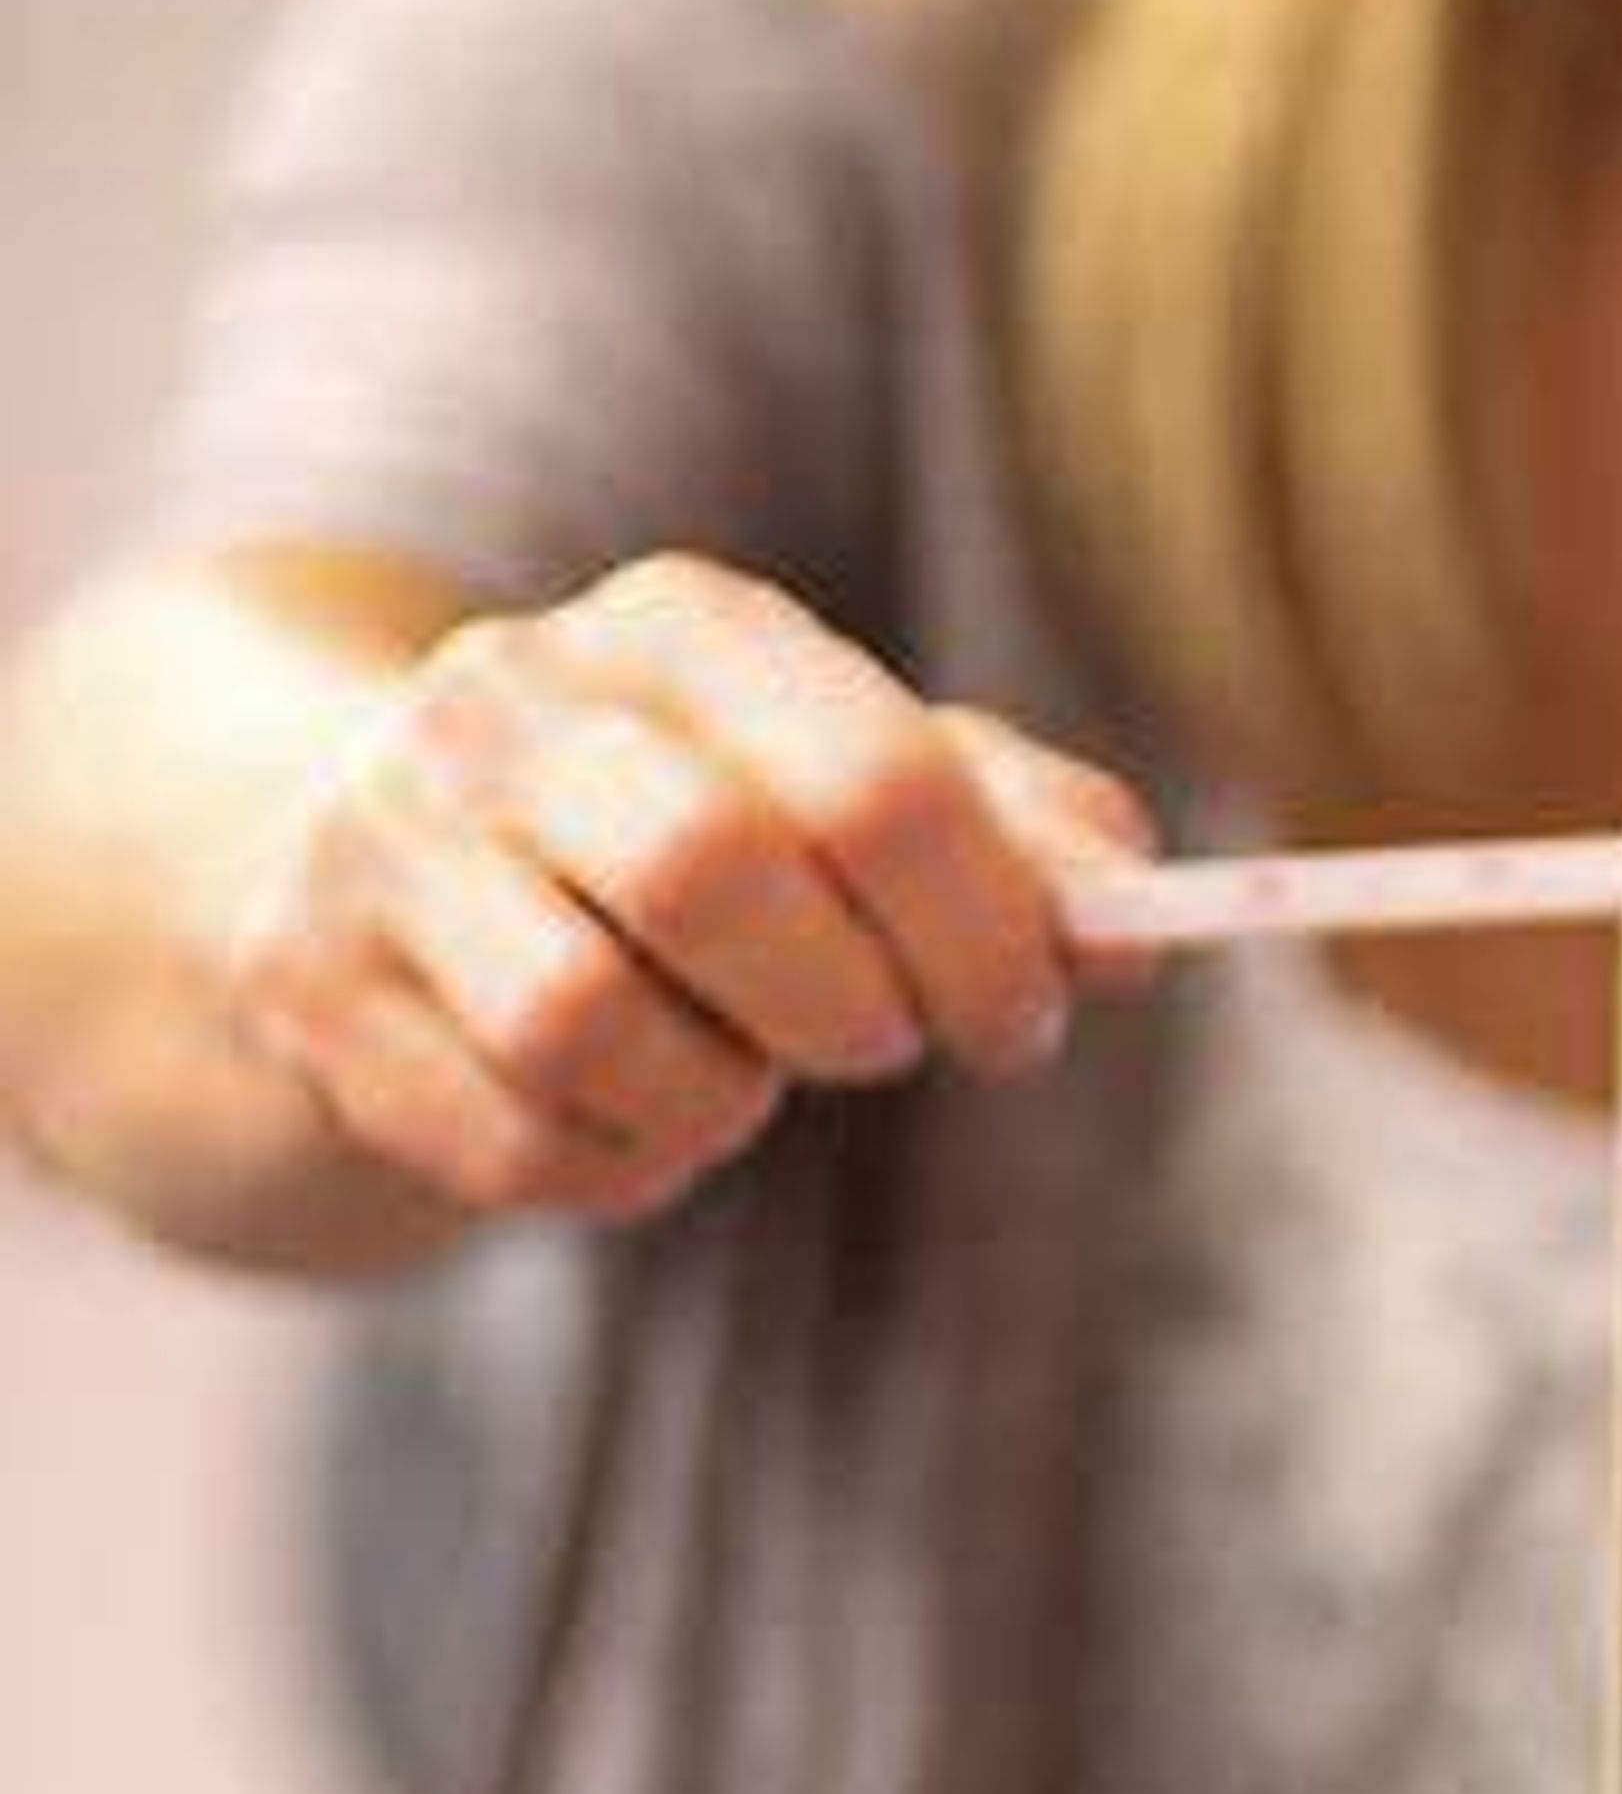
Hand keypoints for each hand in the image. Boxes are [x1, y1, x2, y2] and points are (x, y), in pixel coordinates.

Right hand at [224, 551, 1154, 1223]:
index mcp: (679, 625)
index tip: (1030, 1017)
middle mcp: (508, 701)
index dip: (986, 924)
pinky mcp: (309, 988)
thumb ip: (1009, 829)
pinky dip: (616, 1168)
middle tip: (890, 1045)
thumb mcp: (843, 777)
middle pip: (711, 870)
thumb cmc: (679, 819)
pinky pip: (508, 1139)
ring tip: (739, 1079)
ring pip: (583, 1021)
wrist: (358, 853)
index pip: (873, 772)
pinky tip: (634, 1118)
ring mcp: (382, 840)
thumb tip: (1140, 919)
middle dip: (845, 1003)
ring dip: (714, 1100)